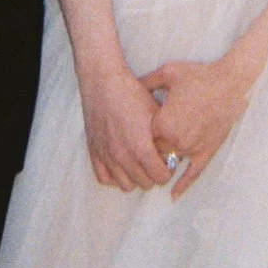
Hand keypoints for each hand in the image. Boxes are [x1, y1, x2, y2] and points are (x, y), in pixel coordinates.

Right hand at [78, 63, 172, 192]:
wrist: (103, 82)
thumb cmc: (131, 94)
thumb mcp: (156, 113)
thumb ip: (165, 137)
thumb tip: (173, 152)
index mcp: (141, 147)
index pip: (160, 177)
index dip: (168, 171)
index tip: (167, 162)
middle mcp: (123, 156)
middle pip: (145, 183)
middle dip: (153, 174)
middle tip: (155, 161)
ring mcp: (107, 156)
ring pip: (125, 185)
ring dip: (135, 177)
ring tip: (139, 163)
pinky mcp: (94, 152)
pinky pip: (105, 178)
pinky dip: (115, 176)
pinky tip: (122, 165)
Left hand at [141, 55, 251, 198]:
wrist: (229, 82)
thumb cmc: (198, 76)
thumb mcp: (167, 73)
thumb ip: (147, 81)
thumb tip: (131, 85)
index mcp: (162, 123)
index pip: (142, 137)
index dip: (140, 131)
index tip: (137, 125)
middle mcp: (175, 140)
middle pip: (155, 151)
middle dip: (151, 146)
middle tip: (148, 139)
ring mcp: (191, 148)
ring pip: (171, 161)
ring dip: (164, 160)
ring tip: (155, 160)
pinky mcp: (206, 152)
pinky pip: (192, 174)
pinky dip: (182, 185)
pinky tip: (173, 195)